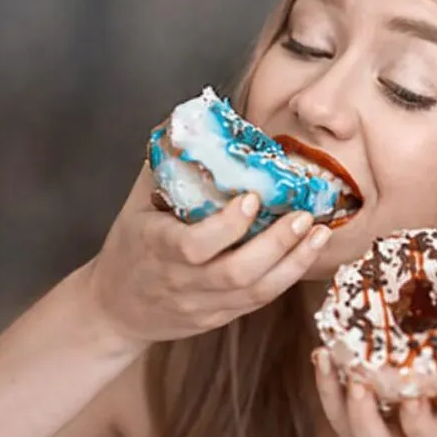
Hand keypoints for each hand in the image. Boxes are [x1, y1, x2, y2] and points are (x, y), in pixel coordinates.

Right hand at [83, 163, 331, 350]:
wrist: (116, 309)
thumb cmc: (131, 246)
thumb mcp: (137, 204)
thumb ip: (166, 166)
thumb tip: (194, 118)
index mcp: (157, 249)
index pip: (195, 246)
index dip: (228, 225)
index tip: (253, 197)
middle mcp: (182, 282)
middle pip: (236, 273)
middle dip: (277, 244)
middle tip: (305, 215)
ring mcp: (203, 305)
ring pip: (255, 293)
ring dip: (294, 262)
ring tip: (320, 233)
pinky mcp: (219, 318)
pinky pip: (258, 301)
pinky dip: (287, 276)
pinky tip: (308, 251)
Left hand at [312, 348, 436, 436]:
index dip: (419, 426)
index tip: (414, 397)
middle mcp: (404, 435)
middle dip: (364, 418)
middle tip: (360, 382)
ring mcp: (377, 422)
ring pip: (347, 431)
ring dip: (332, 397)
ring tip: (326, 358)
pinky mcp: (356, 404)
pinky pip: (335, 402)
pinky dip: (325, 379)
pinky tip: (324, 350)